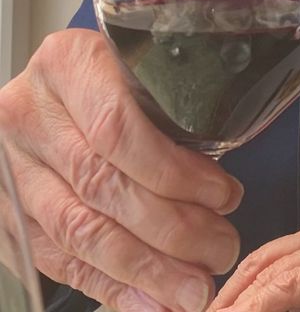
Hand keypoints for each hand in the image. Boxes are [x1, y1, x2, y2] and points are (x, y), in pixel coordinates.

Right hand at [0, 29, 244, 311]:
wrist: (56, 86)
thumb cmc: (119, 76)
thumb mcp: (144, 69)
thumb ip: (172, 111)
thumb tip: (222, 193)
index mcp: (67, 64)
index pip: (117, 128)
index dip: (175, 172)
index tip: (224, 196)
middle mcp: (29, 114)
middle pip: (102, 185)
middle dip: (170, 229)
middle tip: (221, 250)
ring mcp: (9, 167)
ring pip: (79, 231)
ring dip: (145, 268)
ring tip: (193, 287)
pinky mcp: (5, 213)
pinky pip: (57, 259)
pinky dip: (109, 284)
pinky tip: (149, 299)